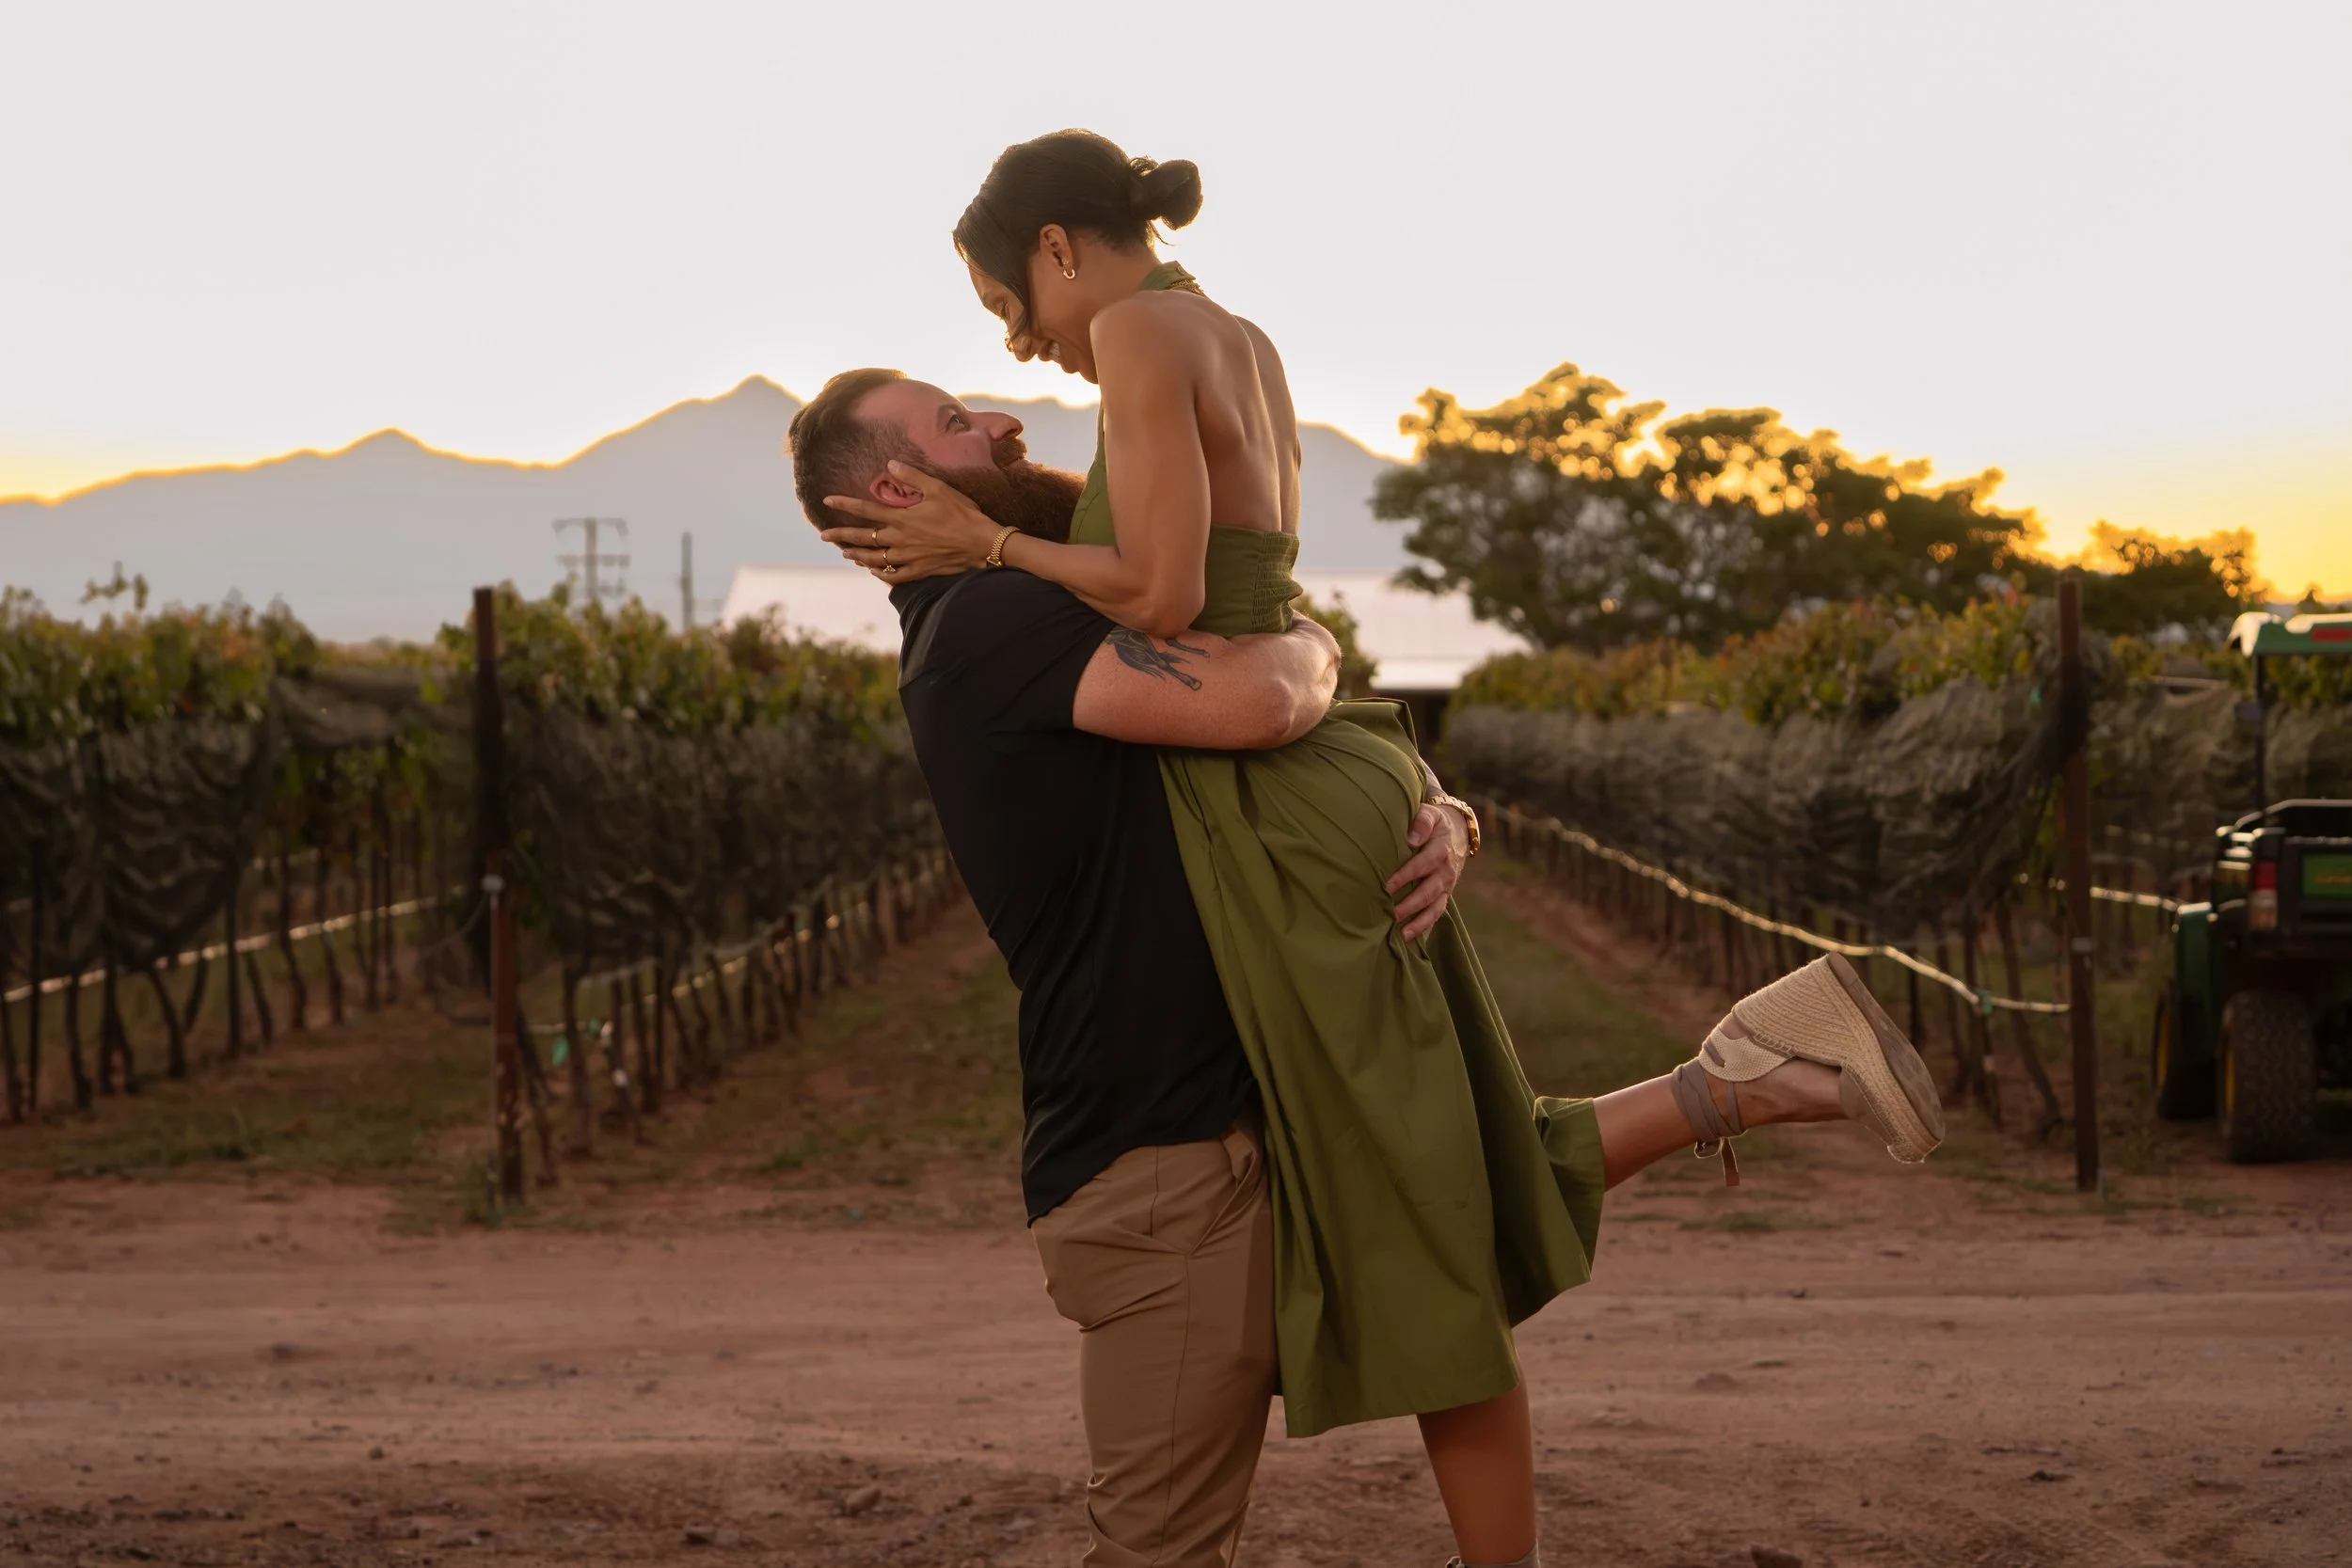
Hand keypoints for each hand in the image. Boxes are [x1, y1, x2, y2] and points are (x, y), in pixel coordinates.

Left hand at [820, 463, 1001, 583]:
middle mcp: (900, 539)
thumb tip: (890, 465)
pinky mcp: (920, 569)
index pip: (865, 510)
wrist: (981, 543)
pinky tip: (874, 572)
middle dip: (841, 536)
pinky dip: (882, 574)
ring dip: (857, 555)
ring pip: (875, 559)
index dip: (844, 504)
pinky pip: (894, 575)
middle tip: (824, 536)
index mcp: (902, 518)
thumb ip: (912, 476)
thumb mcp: (938, 488)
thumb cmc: (962, 513)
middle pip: (864, 538)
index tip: (827, 501)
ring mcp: (908, 557)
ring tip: (845, 554)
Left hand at [1386, 798, 1471, 940]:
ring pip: (1434, 908)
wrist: (1457, 833)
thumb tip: (1411, 839)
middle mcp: (1446, 872)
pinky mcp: (1445, 895)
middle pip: (1428, 891)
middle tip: (1391, 914)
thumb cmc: (1435, 823)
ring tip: (1402, 934)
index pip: (1422, 865)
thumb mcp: (1430, 815)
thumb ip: (1421, 822)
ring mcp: (1446, 886)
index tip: (1386, 886)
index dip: (1405, 876)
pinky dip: (1425, 927)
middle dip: (1410, 905)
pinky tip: (1409, 938)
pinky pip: (1437, 914)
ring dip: (1419, 922)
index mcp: (1440, 851)